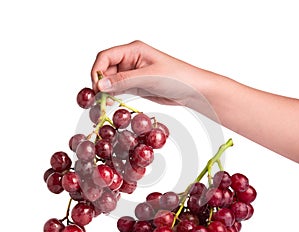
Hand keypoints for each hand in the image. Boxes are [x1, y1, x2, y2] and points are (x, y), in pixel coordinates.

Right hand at [91, 40, 205, 106]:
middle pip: (106, 69)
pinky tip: (113, 103)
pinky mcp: (136, 85)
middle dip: (101, 83)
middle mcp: (131, 60)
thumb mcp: (148, 77)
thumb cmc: (176, 77)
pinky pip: (119, 89)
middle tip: (99, 99)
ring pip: (111, 80)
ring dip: (106, 91)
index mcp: (133, 50)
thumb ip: (123, 80)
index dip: (98, 71)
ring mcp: (133, 73)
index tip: (96, 87)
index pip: (106, 56)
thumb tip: (101, 85)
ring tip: (105, 103)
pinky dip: (114, 95)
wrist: (191, 90)